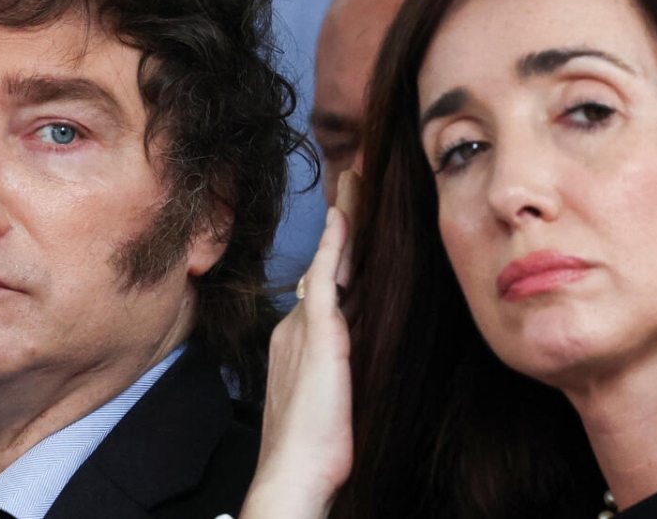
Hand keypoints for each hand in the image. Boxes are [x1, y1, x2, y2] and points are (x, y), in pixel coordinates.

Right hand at [241, 171, 358, 518]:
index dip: (339, 255)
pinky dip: (333, 246)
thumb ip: (345, 367)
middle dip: (340, 225)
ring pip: (327, 263)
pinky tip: (342, 218)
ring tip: (353, 184)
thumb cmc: (315, 449)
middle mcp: (297, 326)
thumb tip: (362, 350)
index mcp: (302, 342)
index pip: (326, 288)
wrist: (294, 471)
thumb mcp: (335, 399)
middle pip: (325, 265)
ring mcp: (303, 327)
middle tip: (352, 184)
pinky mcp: (316, 334)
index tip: (352, 227)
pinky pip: (324, 278)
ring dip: (342, 223)